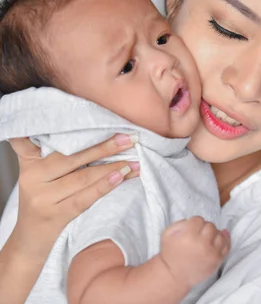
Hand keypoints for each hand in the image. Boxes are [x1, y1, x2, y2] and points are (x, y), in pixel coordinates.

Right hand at [8, 134, 139, 261]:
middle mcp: (33, 177)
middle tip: (130, 137)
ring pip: (83, 176)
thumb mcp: (41, 176)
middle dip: (105, 146)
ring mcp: (43, 197)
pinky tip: (121, 176)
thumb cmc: (44, 201)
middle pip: (73, 156)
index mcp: (30, 162)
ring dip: (113, 167)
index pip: (40, 139)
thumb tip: (97, 134)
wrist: (29, 243)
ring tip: (134, 160)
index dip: (61, 126)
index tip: (87, 115)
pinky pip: (85, 197)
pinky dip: (105, 185)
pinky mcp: (55, 215)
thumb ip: (56, 155)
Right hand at [160, 217, 229, 288]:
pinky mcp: (217, 260)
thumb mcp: (167, 234)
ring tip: (206, 239)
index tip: (191, 229)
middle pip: (210, 226)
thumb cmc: (170, 254)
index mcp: (189, 235)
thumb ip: (180, 223)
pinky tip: (219, 238)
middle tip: (197, 235)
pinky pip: (227, 246)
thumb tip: (194, 221)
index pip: (199, 220)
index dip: (194, 223)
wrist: (174, 276)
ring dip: (213, 234)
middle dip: (203, 228)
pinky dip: (225, 240)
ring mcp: (212, 252)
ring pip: (220, 234)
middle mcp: (202, 243)